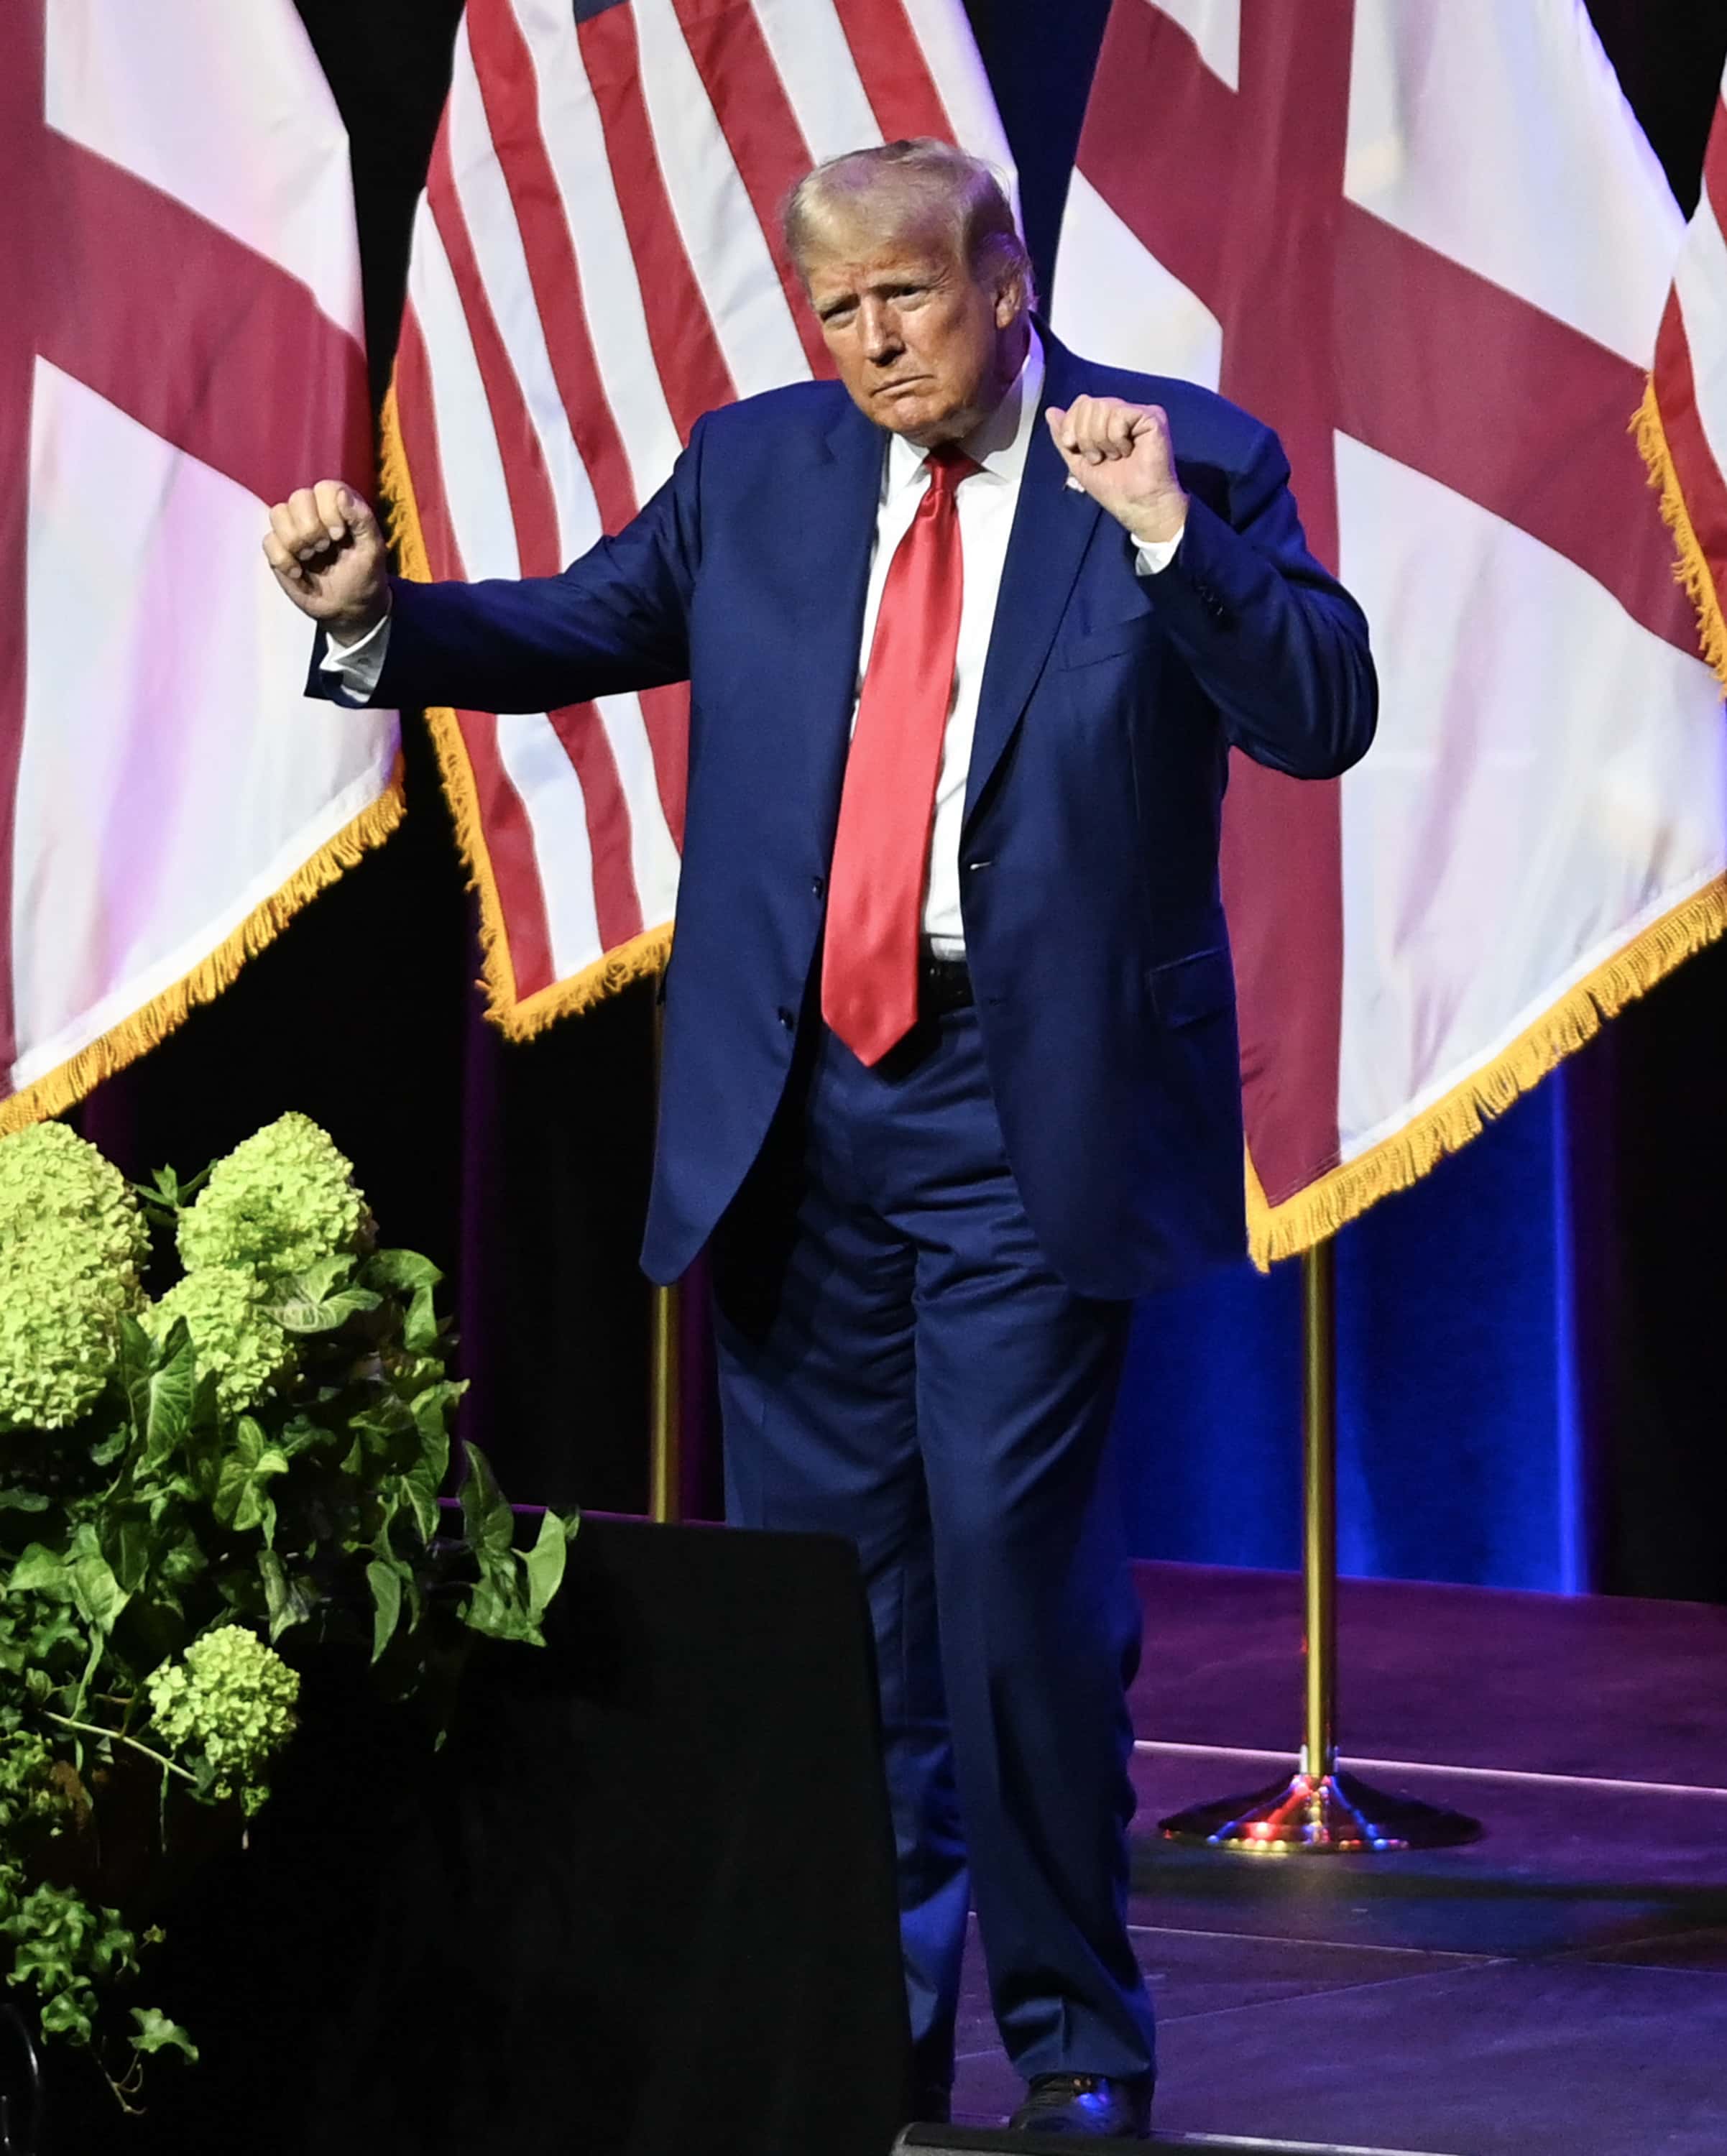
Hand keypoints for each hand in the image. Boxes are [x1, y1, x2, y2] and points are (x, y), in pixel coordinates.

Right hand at [262, 482, 388, 642]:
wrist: (349, 607)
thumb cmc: (364, 575)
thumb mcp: (373, 550)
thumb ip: (363, 519)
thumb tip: (341, 494)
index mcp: (339, 505)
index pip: (325, 488)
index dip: (329, 510)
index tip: (339, 536)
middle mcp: (314, 511)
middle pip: (298, 498)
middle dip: (311, 527)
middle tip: (324, 549)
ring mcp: (293, 528)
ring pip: (278, 514)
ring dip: (295, 540)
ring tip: (310, 558)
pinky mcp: (279, 548)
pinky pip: (268, 540)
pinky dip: (283, 559)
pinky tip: (298, 572)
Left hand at [1045, 397, 1187, 546]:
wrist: (1136, 505)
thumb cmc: (1115, 489)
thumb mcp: (1077, 462)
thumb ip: (1064, 437)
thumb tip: (1051, 412)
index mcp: (1107, 421)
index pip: (1081, 403)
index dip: (1071, 425)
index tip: (1075, 448)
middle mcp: (1123, 413)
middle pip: (1088, 403)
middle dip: (1084, 435)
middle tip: (1097, 457)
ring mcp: (1138, 413)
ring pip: (1102, 407)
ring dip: (1100, 439)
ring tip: (1114, 457)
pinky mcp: (1152, 416)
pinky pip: (1119, 414)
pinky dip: (1116, 438)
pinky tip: (1127, 452)